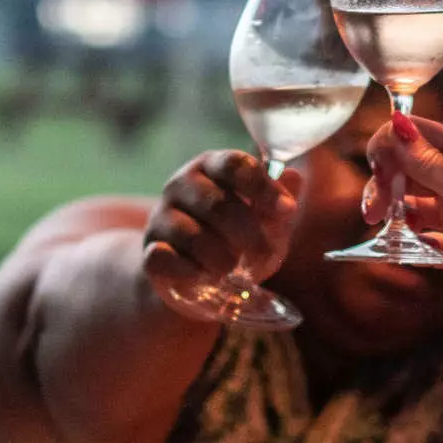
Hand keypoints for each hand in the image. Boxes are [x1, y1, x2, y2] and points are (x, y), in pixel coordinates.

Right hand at [142, 151, 302, 306]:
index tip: (288, 211)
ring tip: (232, 269)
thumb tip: (293, 178)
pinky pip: (166, 259)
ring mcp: (160, 216)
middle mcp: (181, 184)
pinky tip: (205, 277)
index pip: (235, 165)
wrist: (196, 277)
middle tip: (264, 254)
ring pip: (193, 236)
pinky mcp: (149, 250)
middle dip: (249, 234)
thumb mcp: (267, 221)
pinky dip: (192, 272)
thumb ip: (280, 202)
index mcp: (212, 167)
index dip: (263, 187)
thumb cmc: (237, 239)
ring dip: (222, 259)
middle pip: (217, 203)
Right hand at [364, 113, 442, 320]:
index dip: (389, 146)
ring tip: (382, 228)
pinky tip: (396, 249)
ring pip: (407, 207)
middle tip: (374, 211)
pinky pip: (419, 242)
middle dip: (383, 184)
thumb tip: (396, 124)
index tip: (378, 169)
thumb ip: (428, 163)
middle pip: (404, 171)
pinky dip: (404, 244)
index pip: (415, 135)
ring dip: (390, 214)